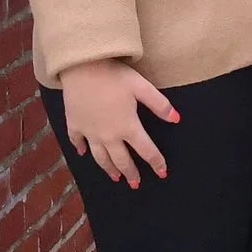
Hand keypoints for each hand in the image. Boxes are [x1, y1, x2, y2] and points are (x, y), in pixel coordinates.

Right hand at [57, 58, 177, 188]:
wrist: (81, 67)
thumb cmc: (114, 75)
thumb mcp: (141, 86)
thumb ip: (160, 105)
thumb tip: (177, 119)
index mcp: (128, 127)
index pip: (146, 150)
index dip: (156, 162)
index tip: (163, 173)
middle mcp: (108, 135)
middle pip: (122, 160)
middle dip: (131, 173)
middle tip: (136, 184)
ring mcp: (89, 132)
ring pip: (100, 157)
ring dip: (109, 168)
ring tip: (115, 177)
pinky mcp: (74, 125)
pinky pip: (77, 142)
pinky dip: (81, 149)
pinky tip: (83, 154)